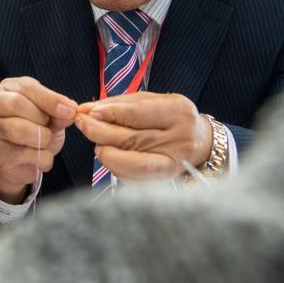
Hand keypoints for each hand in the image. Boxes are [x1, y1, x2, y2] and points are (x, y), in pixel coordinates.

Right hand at [0, 77, 76, 202]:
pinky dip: (42, 158)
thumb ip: (58, 113)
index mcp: (9, 88)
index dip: (50, 99)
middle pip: (16, 104)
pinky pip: (23, 154)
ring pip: (16, 129)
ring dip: (41, 138)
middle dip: (41, 118)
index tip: (70, 111)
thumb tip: (70, 111)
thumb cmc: (35, 131)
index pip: (27, 88)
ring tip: (46, 142)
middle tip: (52, 127)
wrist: (21, 162)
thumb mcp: (50, 117)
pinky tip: (42, 158)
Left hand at [75, 92, 211, 180]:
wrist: (201, 144)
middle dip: (100, 132)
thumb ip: (121, 104)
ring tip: (96, 142)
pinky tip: (110, 156)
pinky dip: (116, 167)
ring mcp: (174, 164)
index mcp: (178, 112)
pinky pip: (133, 177)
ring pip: (131, 162)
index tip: (88, 112)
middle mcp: (180, 139)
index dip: (110, 114)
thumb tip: (87, 109)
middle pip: (131, 139)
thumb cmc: (171, 118)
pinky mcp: (166, 181)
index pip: (137, 114)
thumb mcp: (153, 101)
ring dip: (106, 152)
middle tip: (82, 124)